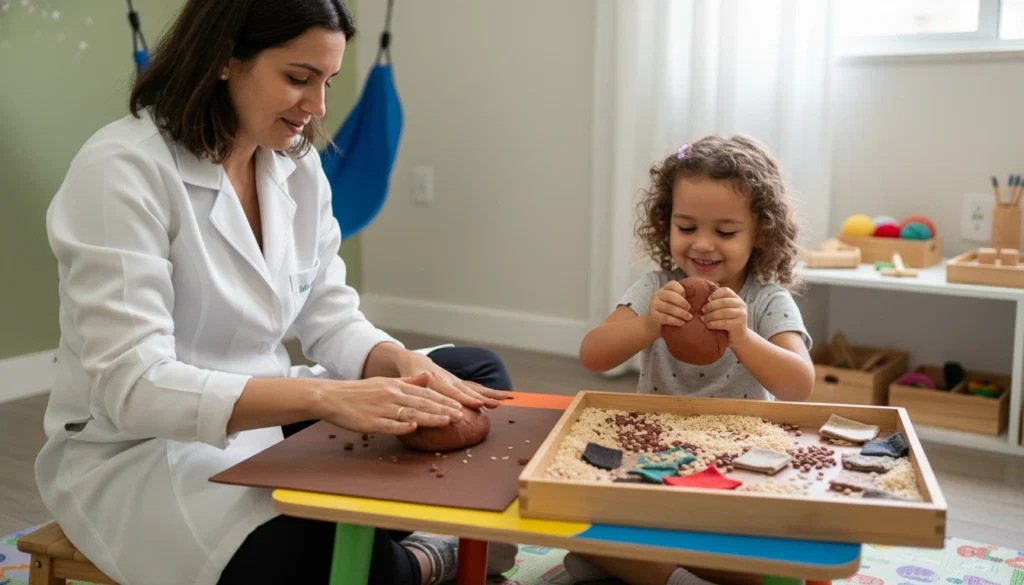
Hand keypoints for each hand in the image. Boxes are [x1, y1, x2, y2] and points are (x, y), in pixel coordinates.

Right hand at [314, 372, 465, 434]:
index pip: (425, 393)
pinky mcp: (370, 422)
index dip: (443, 400)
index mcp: (396, 386)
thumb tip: (428, 377)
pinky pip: (389, 425)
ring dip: (430, 418)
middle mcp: (392, 395)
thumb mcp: (385, 382)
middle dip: (443, 409)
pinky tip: (414, 428)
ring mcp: (381, 409)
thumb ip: (408, 382)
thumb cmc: (359, 393)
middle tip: (460, 416)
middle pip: (422, 403)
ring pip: (410, 413)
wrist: (332, 397)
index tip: (459, 405)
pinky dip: (401, 426)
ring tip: (447, 422)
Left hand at [394, 350, 509, 408]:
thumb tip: (421, 381)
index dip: (464, 398)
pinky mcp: (460, 383)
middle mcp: (448, 380)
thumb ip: (414, 383)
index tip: (476, 404)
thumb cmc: (409, 375)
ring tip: (503, 400)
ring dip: (488, 394)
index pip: (451, 391)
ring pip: (474, 388)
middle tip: (494, 404)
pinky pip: (476, 388)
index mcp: (434, 380)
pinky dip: (489, 392)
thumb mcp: (407, 380)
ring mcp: (456, 381)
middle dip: (480, 398)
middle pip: (466, 390)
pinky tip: (502, 397)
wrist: (415, 361)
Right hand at [644, 280, 691, 335]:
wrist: (653, 324)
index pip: (673, 284)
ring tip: (689, 318)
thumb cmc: (668, 312)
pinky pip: (666, 318)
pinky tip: (682, 323)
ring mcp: (653, 305)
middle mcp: (657, 295)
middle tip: (690, 309)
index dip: (682, 290)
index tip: (687, 298)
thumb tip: (700, 296)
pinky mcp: (653, 316)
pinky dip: (675, 321)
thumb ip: (682, 298)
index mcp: (663, 289)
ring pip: (669, 307)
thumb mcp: (673, 302)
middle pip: (670, 295)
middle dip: (682, 302)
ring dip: (681, 313)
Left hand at [701, 286, 750, 347]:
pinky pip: (724, 322)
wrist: (740, 338)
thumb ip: (718, 303)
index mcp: (737, 299)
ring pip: (723, 312)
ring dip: (710, 315)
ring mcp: (741, 315)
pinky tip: (708, 325)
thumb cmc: (729, 322)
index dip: (715, 294)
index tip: (707, 300)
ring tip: (703, 319)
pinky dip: (714, 323)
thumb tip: (703, 298)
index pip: (726, 291)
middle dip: (710, 306)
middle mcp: (741, 305)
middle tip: (702, 311)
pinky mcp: (738, 325)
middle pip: (723, 301)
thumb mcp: (725, 310)